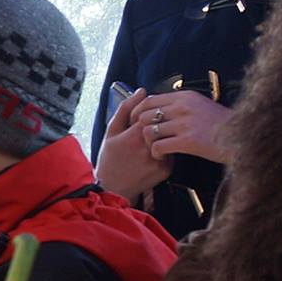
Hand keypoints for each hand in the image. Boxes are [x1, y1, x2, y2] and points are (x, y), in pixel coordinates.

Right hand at [95, 88, 170, 202]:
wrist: (113, 189)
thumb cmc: (109, 160)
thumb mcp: (111, 132)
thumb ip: (125, 109)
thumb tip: (141, 91)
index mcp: (134, 135)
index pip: (152, 111)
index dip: (148, 112)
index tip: (142, 118)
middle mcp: (149, 146)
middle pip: (163, 123)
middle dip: (158, 123)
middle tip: (149, 129)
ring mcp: (159, 159)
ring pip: (169, 136)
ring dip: (164, 135)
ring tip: (149, 143)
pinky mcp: (166, 169)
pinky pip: (172, 152)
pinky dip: (166, 150)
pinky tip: (153, 155)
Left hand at [135, 90, 234, 162]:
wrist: (244, 138)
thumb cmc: (222, 125)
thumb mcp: (202, 105)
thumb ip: (182, 105)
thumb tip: (160, 107)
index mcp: (185, 97)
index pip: (149, 100)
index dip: (138, 113)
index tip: (139, 124)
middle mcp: (183, 107)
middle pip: (144, 115)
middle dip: (141, 129)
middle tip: (146, 139)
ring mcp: (185, 124)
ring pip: (148, 131)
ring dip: (148, 143)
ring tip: (155, 149)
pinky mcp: (188, 141)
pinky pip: (159, 146)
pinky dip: (156, 153)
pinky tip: (162, 156)